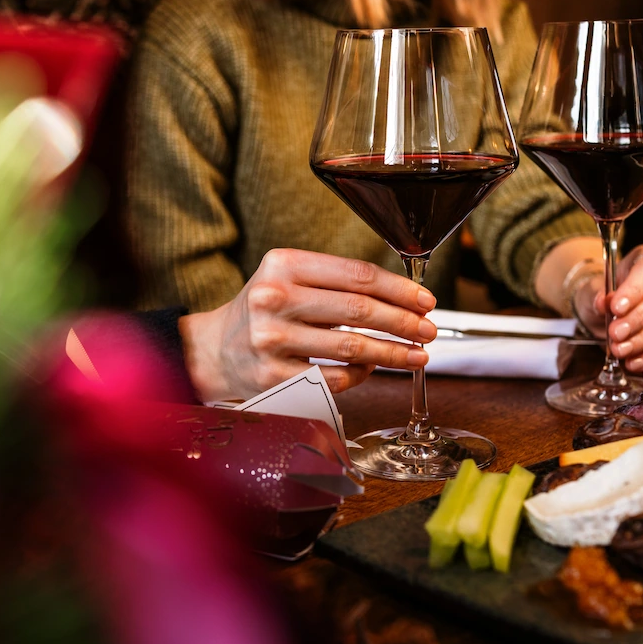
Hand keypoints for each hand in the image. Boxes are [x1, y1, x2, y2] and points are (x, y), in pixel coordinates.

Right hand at [179, 249, 437, 401]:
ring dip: (392, 353)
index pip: (356, 274)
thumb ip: (336, 282)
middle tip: (429, 330)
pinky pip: (333, 379)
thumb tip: (403, 298)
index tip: (425, 300)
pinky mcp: (272, 376)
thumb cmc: (263, 311)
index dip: (398, 289)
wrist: (213, 350)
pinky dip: (360, 375)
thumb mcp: (289, 279)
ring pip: (351, 347)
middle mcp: (273, 298)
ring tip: (417, 355)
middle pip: (358, 310)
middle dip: (403, 322)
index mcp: (283, 265)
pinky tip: (372, 369)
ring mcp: (271, 339)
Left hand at [572, 242, 642, 372]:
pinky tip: (632, 361)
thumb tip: (602, 302)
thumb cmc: (608, 293)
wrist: (611, 309)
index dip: (634, 289)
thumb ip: (598, 295)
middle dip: (637, 318)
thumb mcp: (596, 290)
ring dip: (642, 338)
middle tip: (615, 332)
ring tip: (619, 349)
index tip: (616, 307)